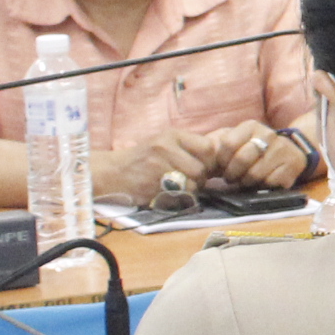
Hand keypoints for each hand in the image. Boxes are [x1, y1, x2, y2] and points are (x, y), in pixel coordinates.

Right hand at [93, 128, 227, 203]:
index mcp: (172, 135)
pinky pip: (178, 197)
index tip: (202, 167)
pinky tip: (167, 194)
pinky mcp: (151, 186)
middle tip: (188, 180)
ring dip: (190, 191)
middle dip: (200, 179)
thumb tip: (223, 160)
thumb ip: (191, 148)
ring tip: (177, 187)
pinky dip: (177, 200)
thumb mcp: (166, 143)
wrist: (111, 172)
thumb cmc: (145, 159)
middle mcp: (165, 147)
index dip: (209, 161)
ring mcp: (157, 167)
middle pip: (201, 169)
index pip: (208, 148)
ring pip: (192, 185)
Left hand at [215, 123, 307, 192]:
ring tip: (245, 180)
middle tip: (231, 178)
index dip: (221, 160)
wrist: (289, 150)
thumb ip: (215, 144)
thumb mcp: (234, 140)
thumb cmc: (252, 148)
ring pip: (255, 174)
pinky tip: (261, 182)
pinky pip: (270, 183)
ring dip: (246, 182)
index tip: (222, 166)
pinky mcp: (292, 166)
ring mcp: (282, 150)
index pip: (228, 144)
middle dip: (232, 174)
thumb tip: (198, 155)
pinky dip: (262, 186)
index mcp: (251, 126)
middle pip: (242, 159)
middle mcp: (269, 134)